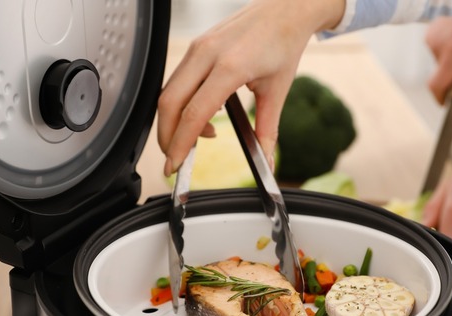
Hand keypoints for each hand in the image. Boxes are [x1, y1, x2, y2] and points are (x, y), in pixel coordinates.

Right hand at [157, 0, 343, 175]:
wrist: (284, 10)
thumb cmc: (283, 44)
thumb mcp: (277, 92)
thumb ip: (267, 132)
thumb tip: (266, 162)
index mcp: (230, 66)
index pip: (194, 113)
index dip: (180, 143)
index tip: (175, 165)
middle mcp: (207, 54)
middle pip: (169, 103)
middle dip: (167, 137)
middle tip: (176, 159)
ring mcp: (197, 47)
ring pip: (169, 92)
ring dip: (175, 121)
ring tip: (200, 137)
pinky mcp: (195, 46)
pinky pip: (177, 80)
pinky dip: (181, 104)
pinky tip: (203, 114)